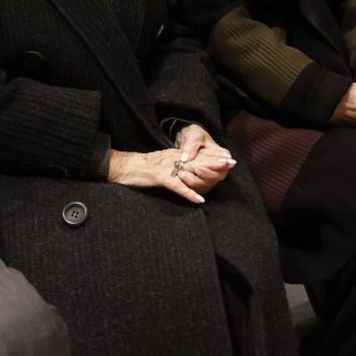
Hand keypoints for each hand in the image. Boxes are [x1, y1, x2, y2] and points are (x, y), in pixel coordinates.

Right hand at [109, 140, 233, 204]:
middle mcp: (174, 160)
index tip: (228, 158)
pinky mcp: (160, 177)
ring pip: (191, 169)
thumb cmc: (140, 169)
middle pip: (198, 160)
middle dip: (216, 161)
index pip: (197, 155)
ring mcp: (167, 168)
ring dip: (207, 172)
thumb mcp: (161, 165)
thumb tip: (187, 173)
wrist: (123, 166)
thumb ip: (175, 167)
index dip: (213, 156)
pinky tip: (199, 199)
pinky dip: (188, 192)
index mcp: (175, 157)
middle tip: (232, 162)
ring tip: (222, 174)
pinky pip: (177, 186)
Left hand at [172, 124, 235, 196]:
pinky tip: (180, 177)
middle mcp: (219, 168)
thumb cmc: (194, 137)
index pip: (224, 165)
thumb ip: (191, 147)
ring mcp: (210, 177)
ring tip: (181, 173)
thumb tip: (185, 158)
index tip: (201, 167)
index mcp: (222, 155)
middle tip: (195, 169)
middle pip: (216, 178)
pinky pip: (197, 188)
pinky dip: (188, 185)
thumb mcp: (193, 136)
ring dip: (193, 181)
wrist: (187, 142)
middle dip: (205, 175)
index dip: (215, 168)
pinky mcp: (202, 182)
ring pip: (206, 185)